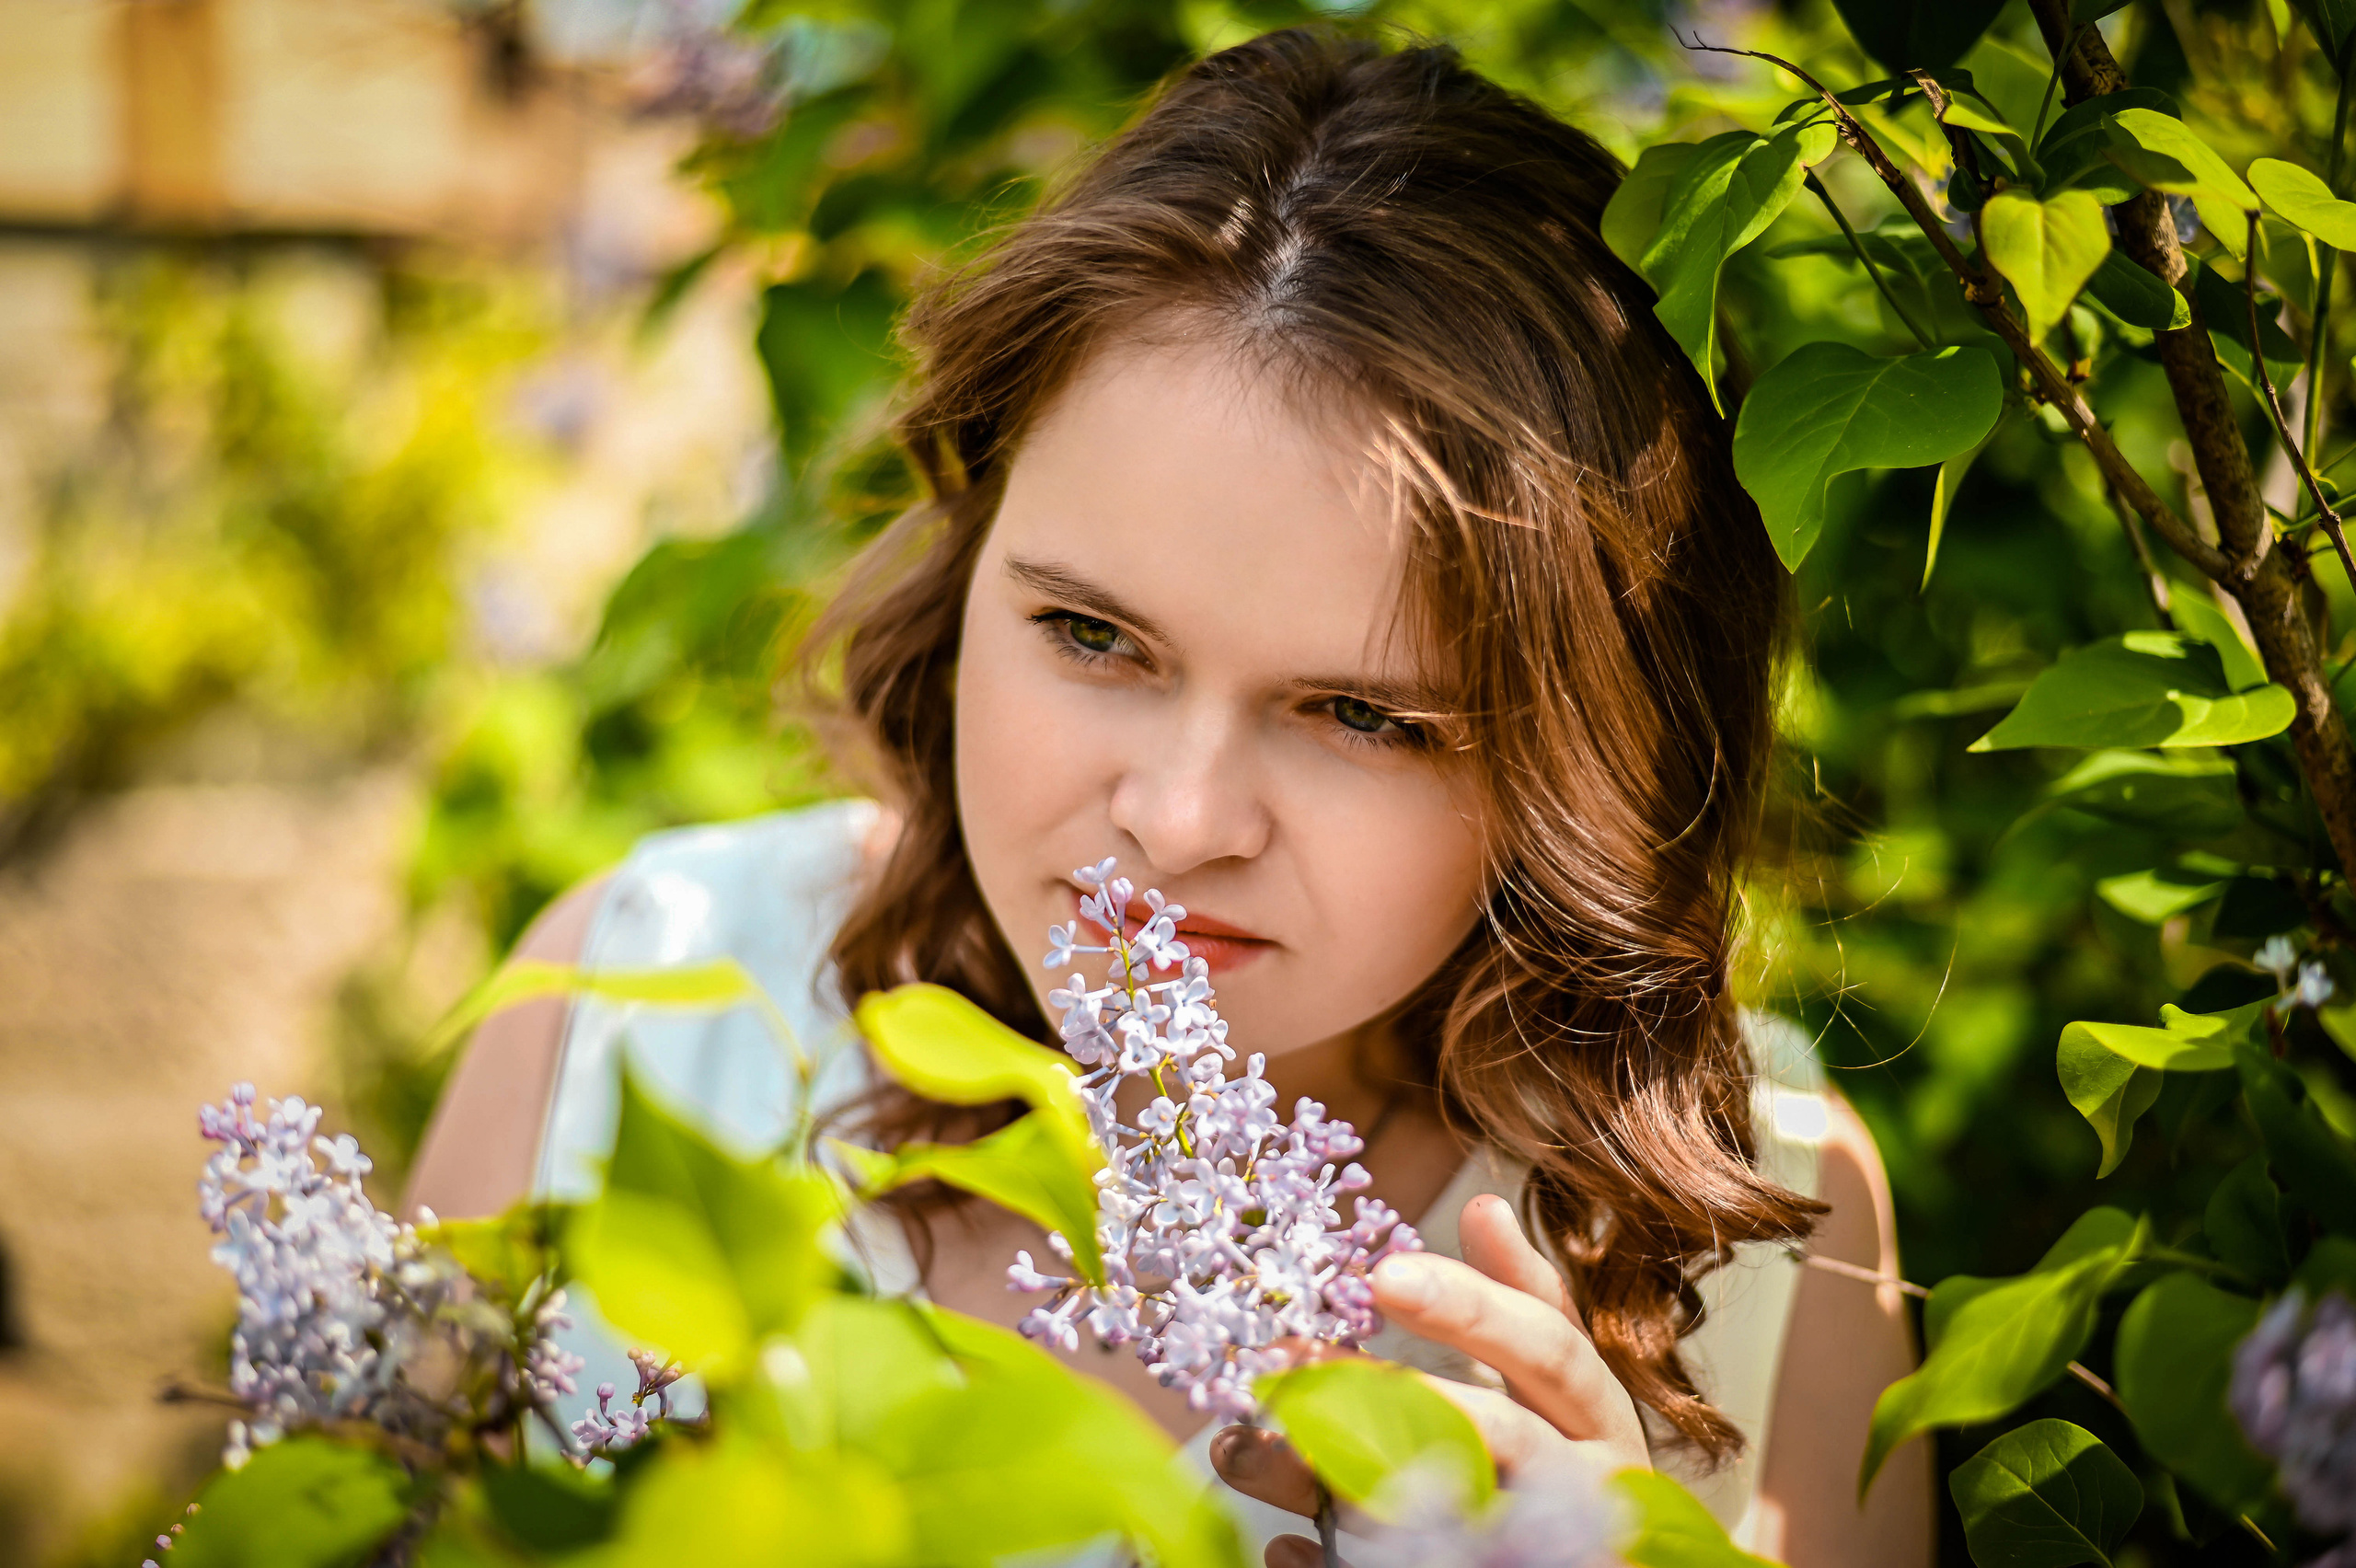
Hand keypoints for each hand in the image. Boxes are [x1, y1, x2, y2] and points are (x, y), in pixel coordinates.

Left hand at [1210, 1193, 1649, 1565]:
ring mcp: (1542, 1545)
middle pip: (1494, 1432)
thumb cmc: (1564, 1450)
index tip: (1379, 1275)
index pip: (1546, 1345)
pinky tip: (1280, 1546)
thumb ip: (1520, 1298)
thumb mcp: (1548, 1374)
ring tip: (1239, 1451)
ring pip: (1437, 1512)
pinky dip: (1334, 1566)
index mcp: (1596, 1411)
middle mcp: (1586, 1481)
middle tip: (1286, 1366)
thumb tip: (1485, 1204)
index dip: (1469, 1307)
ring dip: (1328, 1480)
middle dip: (1384, 1395)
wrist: (1593, 1560)